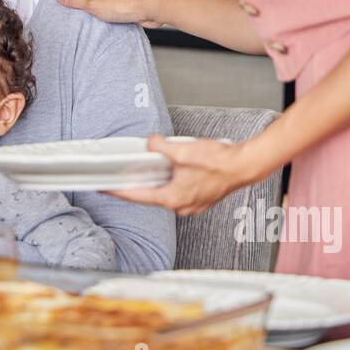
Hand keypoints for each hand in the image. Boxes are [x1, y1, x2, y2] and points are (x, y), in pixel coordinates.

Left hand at [108, 134, 268, 215]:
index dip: (118, 191)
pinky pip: (179, 191)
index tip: (104, 188)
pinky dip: (171, 182)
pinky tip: (171, 170)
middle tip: (123, 174)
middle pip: (150, 195)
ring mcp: (192, 204)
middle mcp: (181, 205)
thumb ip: (161, 147)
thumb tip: (150, 143)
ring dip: (158, 181)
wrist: (244, 166)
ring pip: (166, 193)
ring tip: (149, 168)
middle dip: (139, 183)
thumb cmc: (219, 162)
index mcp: (172, 198)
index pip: (137, 196)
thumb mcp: (183, 150)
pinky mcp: (200, 199)